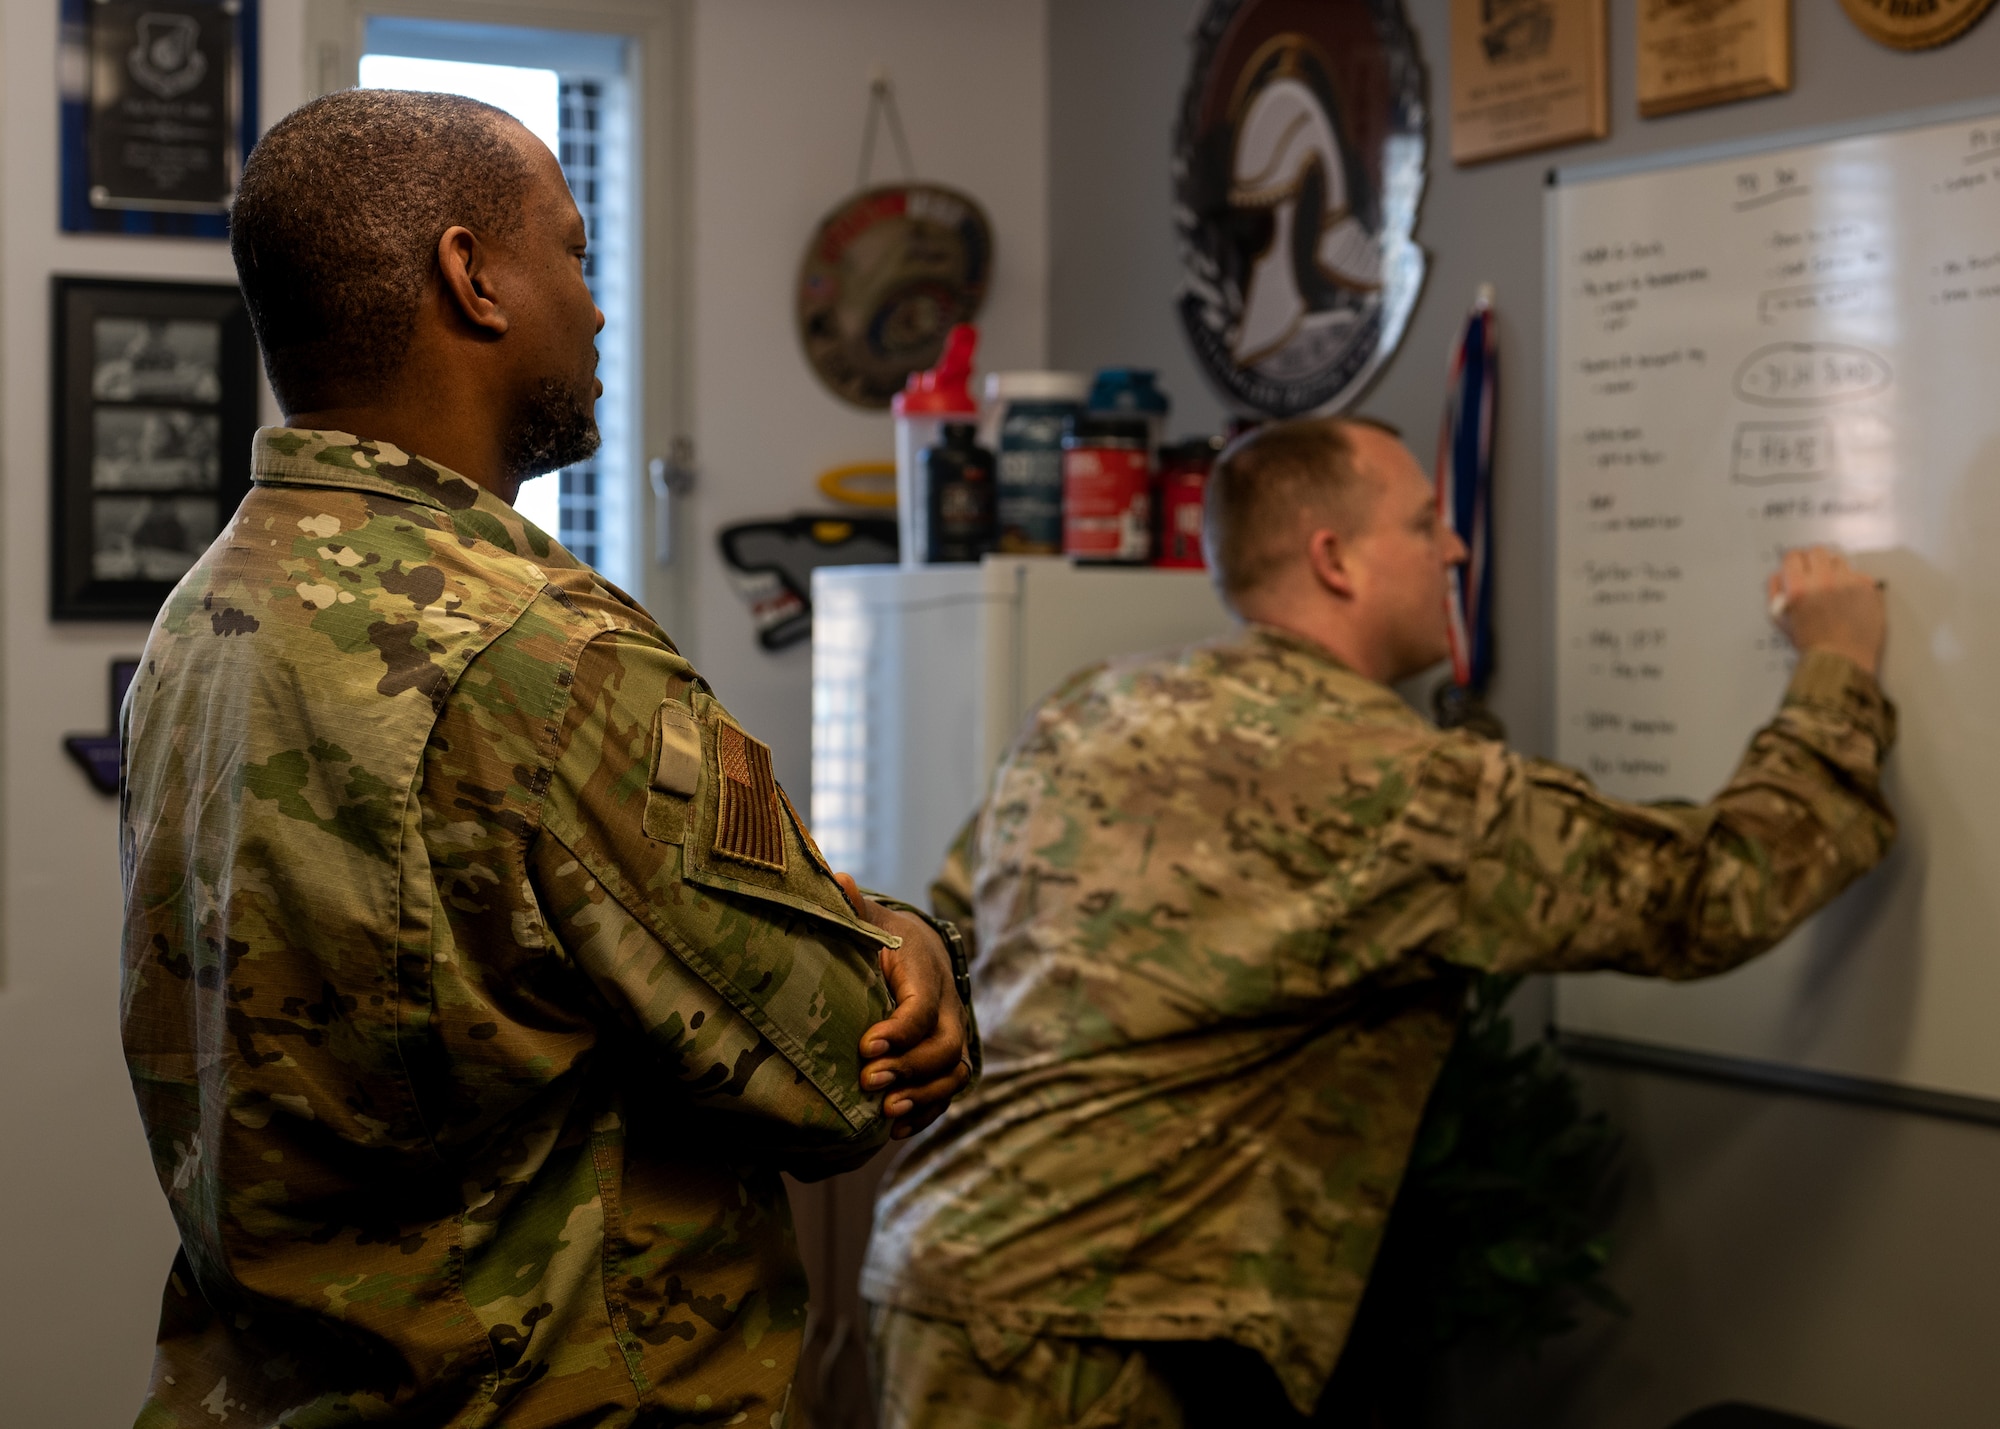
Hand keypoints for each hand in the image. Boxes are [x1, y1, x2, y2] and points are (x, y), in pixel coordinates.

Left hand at [835, 874, 972, 1139]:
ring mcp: (952, 1037)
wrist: (922, 949)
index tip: (866, 1046)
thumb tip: (833, 878)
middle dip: (911, 1068)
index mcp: (928, 975)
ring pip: (954, 1074)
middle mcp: (949, 1008)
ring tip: (886, 1114)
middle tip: (869, 1081)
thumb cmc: (886, 937)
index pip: (922, 1006)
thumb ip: (851, 906)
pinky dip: (926, 1113)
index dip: (899, 1030)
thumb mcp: (870, 920)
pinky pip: (948, 1092)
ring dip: (923, 1097)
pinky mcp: (946, 1061)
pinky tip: (894, 1131)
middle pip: (946, 1046)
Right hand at [1767, 545, 1885, 676]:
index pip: (1793, 556)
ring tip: (1833, 586)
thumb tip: (1778, 576)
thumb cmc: (1812, 645)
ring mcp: (1849, 582)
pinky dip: (1852, 582)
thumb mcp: (1782, 621)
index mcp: (1798, 588)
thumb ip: (1775, 593)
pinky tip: (1849, 597)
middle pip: (1817, 551)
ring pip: (1839, 559)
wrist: (1842, 660)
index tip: (1796, 566)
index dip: (1793, 562)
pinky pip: (1858, 574)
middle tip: (1814, 573)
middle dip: (1813, 560)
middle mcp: (1823, 580)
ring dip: (1833, 569)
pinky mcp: (1868, 588)